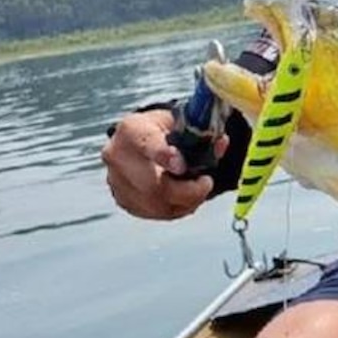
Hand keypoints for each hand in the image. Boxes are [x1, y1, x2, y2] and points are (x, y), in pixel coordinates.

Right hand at [101, 110, 226, 219]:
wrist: (146, 140)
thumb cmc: (166, 131)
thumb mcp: (184, 123)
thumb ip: (204, 133)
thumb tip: (221, 143)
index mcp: (132, 129)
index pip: (146, 144)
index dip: (164, 156)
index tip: (182, 166)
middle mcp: (117, 156)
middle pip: (152, 185)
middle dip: (186, 190)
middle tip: (206, 183)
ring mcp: (117, 181)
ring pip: (156, 205)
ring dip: (186, 202)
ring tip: (199, 190)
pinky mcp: (124, 200)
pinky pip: (155, 213)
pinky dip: (177, 209)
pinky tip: (187, 198)